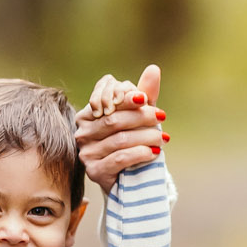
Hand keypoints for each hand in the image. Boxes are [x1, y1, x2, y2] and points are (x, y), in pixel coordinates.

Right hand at [73, 65, 165, 189]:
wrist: (129, 178)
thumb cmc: (133, 141)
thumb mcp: (139, 116)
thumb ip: (144, 94)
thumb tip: (153, 68)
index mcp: (88, 115)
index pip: (104, 100)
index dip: (125, 98)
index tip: (145, 99)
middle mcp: (82, 133)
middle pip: (114, 120)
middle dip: (141, 116)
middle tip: (161, 116)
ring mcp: (86, 153)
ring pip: (119, 140)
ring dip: (146, 137)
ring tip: (163, 138)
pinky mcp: (94, 171)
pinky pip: (120, 158)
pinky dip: (140, 154)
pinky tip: (154, 153)